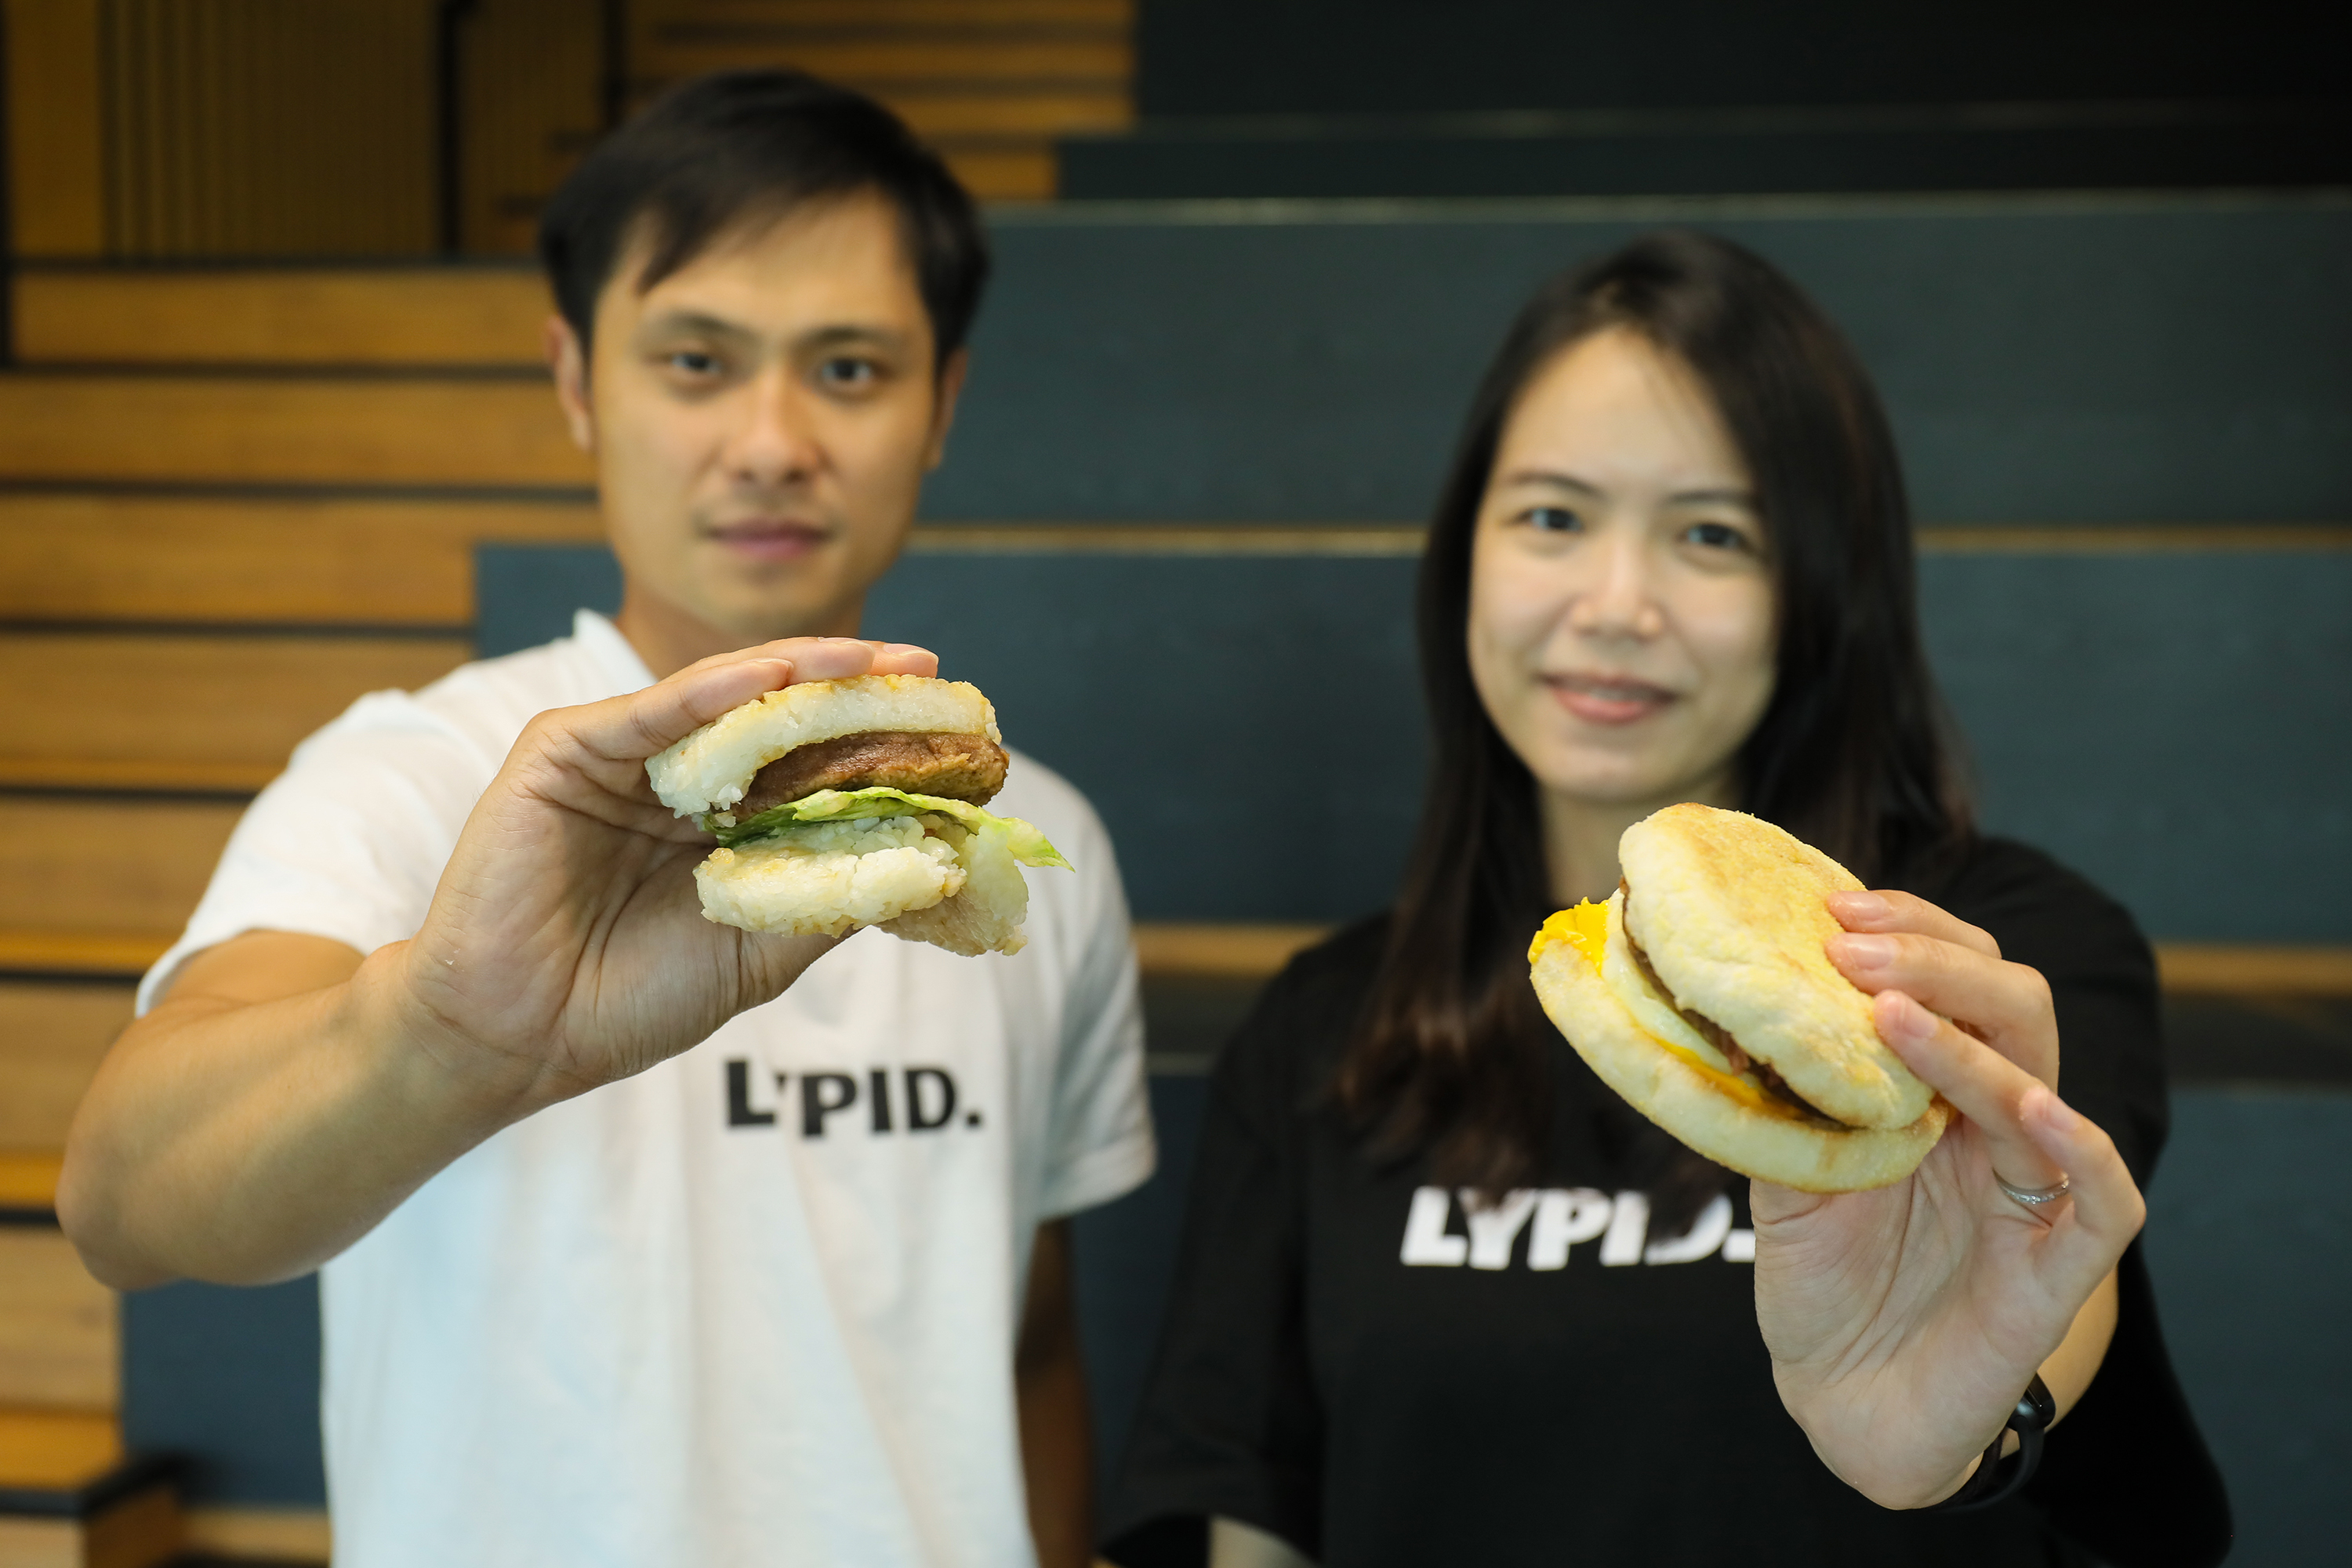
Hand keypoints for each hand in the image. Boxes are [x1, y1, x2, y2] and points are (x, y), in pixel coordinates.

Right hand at [393, 636, 937, 1114]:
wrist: (520, 1039)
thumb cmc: (630, 1000)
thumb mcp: (761, 948)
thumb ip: (832, 895)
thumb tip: (932, 857)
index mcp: (720, 821)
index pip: (809, 760)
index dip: (875, 737)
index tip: (953, 725)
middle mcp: (674, 776)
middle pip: (776, 716)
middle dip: (852, 688)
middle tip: (926, 672)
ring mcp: (619, 756)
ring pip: (723, 699)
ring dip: (800, 672)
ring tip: (871, 660)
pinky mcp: (564, 750)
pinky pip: (651, 710)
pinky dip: (715, 688)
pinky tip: (776, 675)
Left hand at [1751, 890, 2143, 1507]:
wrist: (1844, 1400)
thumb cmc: (1822, 1280)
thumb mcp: (1784, 1174)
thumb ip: (1774, 1099)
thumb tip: (1716, 1007)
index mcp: (1937, 1089)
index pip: (1954, 976)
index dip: (1909, 929)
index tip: (1834, 908)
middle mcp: (1995, 1123)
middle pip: (2010, 1003)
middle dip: (1935, 959)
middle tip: (1852, 947)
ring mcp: (2034, 1189)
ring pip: (2039, 1078)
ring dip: (1967, 1035)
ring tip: (1888, 1008)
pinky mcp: (2062, 1265)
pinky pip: (2104, 1193)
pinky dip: (2074, 1142)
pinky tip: (2028, 1107)